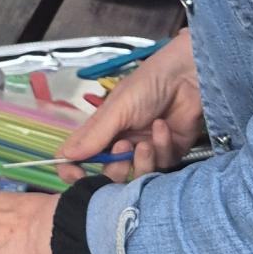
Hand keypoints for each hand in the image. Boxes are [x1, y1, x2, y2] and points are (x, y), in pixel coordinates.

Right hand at [59, 32, 203, 181]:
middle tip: (123, 148)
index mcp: (103, 131)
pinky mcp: (170, 153)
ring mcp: (146, 150)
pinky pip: (162, 166)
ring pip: (138, 175)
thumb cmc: (147, 85)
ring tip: (146, 142)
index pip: (79, 158)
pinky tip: (163, 127)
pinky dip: (162, 146)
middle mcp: (122, 144)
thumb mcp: (117, 109)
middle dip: (116, 168)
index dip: (74, 170)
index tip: (77, 176)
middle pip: (110, 175)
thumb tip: (65, 157)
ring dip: (142, 160)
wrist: (187, 76)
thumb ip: (94, 136)